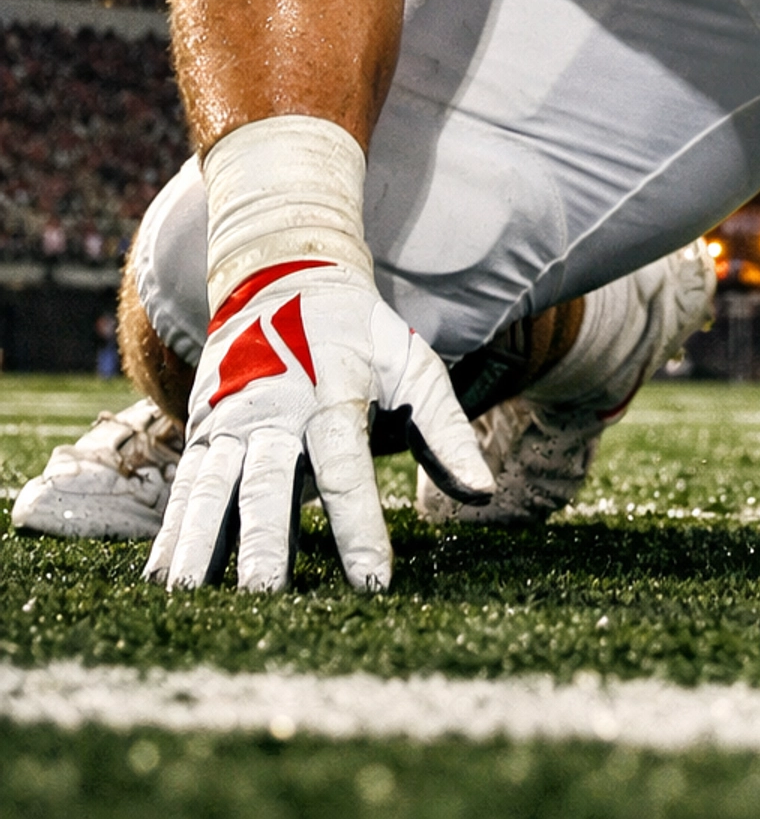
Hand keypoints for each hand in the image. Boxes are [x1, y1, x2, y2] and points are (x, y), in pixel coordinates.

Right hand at [145, 259, 491, 592]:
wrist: (284, 272)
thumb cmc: (361, 333)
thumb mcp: (411, 364)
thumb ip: (446, 431)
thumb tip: (482, 494)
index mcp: (332, 392)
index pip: (347, 469)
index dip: (360, 527)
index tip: (373, 584)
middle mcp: (274, 408)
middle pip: (268, 483)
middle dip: (266, 542)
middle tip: (268, 599)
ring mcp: (230, 419)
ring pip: (213, 488)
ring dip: (201, 544)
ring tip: (190, 599)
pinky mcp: (201, 430)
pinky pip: (185, 486)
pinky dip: (172, 531)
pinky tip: (163, 579)